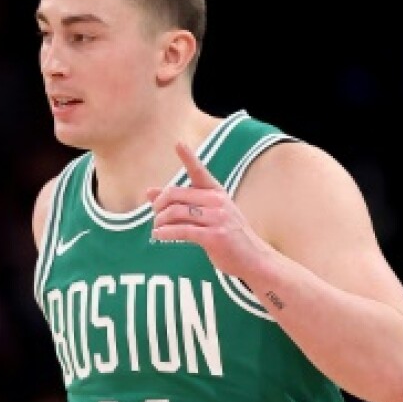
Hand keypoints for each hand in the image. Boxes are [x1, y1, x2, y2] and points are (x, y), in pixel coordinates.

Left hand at [146, 141, 266, 279]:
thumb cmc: (228, 236)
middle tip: (154, 214)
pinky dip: (167, 233)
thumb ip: (181, 204)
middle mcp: (217, 202)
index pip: (199, 172)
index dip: (188, 157)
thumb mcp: (207, 215)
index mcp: (217, 193)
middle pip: (177, 194)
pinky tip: (158, 235)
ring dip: (161, 221)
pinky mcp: (214, 236)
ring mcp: (217, 218)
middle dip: (160, 204)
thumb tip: (149, 192)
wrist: (253, 258)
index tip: (178, 142)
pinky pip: (183, 231)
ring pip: (177, 212)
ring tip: (155, 228)